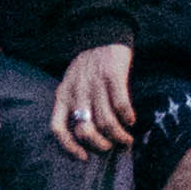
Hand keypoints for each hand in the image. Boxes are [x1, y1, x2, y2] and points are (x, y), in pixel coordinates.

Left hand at [53, 42, 138, 158]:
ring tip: (126, 139)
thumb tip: (83, 133)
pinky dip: (128, 117)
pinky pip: (121, 104)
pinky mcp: (113, 76)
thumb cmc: (87, 63)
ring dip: (118, 135)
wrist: (102, 33)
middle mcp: (76, 92)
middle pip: (85, 129)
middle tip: (110, 147)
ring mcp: (95, 84)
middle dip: (100, 144)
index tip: (83, 156)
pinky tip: (132, 120)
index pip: (58, 129)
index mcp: (62, 95)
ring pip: (105, 121)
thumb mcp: (70, 83)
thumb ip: (72, 104)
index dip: (69, 147)